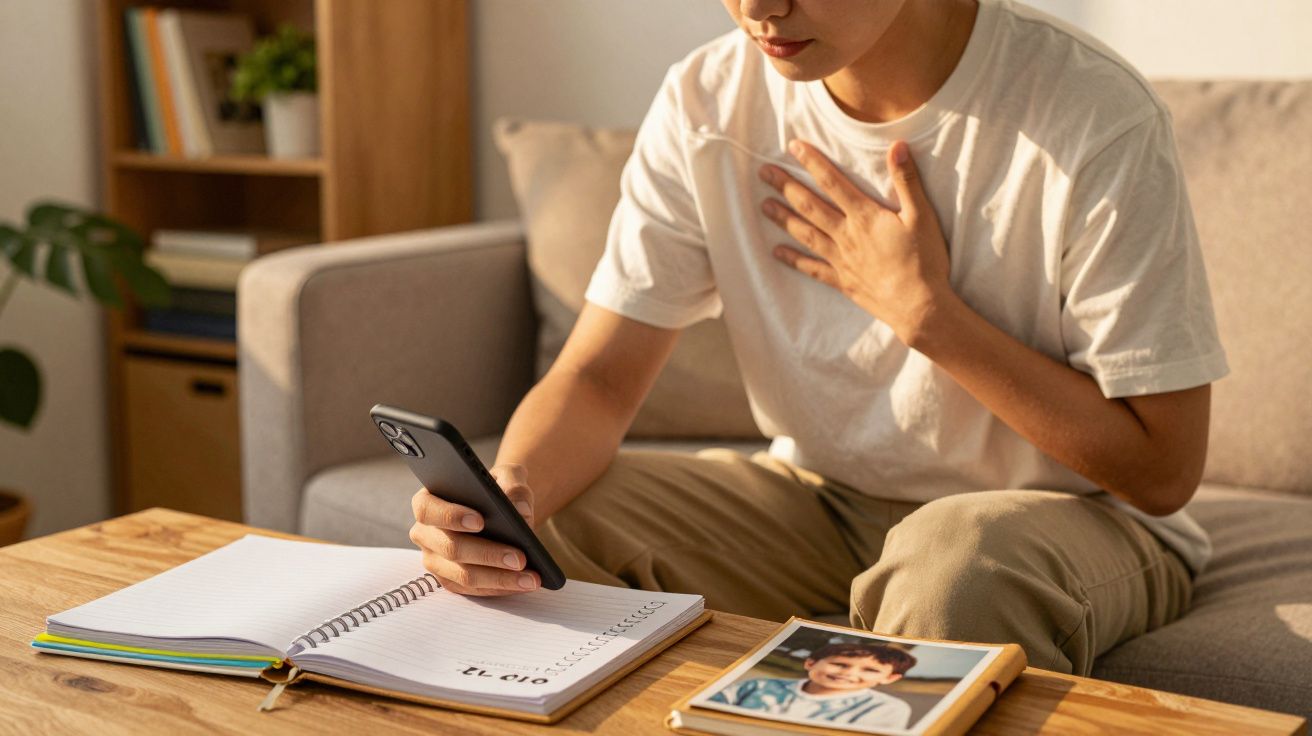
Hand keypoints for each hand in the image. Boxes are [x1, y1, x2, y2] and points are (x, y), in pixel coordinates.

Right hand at [409, 463, 540, 595]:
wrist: (501, 511)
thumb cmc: (496, 489)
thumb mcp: (507, 477)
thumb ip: (513, 485)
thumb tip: (521, 511)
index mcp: (428, 501)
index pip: (428, 510)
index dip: (451, 516)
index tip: (481, 521)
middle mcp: (425, 533)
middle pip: (451, 548)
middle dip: (488, 555)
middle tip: (520, 558)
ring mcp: (435, 560)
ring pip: (463, 576)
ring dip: (499, 578)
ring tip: (530, 577)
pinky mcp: (450, 581)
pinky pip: (473, 591)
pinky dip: (500, 587)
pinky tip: (524, 583)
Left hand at [758, 139, 954, 343]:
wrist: (919, 307)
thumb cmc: (924, 261)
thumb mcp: (922, 216)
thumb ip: (907, 180)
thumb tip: (897, 145)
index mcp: (865, 216)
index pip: (833, 182)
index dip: (812, 162)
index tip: (793, 147)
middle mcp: (846, 235)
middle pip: (810, 206)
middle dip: (786, 187)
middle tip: (763, 172)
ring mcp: (841, 259)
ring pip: (805, 234)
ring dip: (783, 218)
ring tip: (763, 205)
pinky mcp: (842, 281)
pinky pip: (812, 268)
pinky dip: (793, 260)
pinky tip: (776, 253)